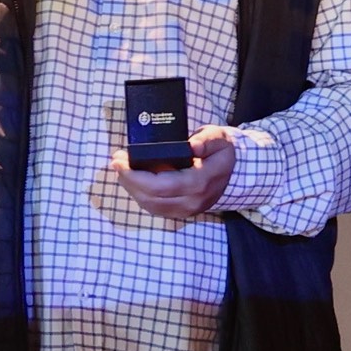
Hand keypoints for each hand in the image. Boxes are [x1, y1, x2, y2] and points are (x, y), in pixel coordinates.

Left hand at [114, 125, 236, 218]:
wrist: (234, 172)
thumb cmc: (222, 152)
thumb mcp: (219, 138)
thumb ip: (206, 140)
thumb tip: (191, 146)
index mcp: (200, 182)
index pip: (160, 186)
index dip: (135, 176)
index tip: (120, 160)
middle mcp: (192, 201)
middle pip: (150, 198)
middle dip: (127, 180)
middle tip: (116, 161)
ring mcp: (187, 210)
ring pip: (150, 206)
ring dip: (131, 189)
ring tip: (122, 169)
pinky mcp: (182, 212)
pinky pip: (155, 208)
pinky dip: (140, 195)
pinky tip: (133, 181)